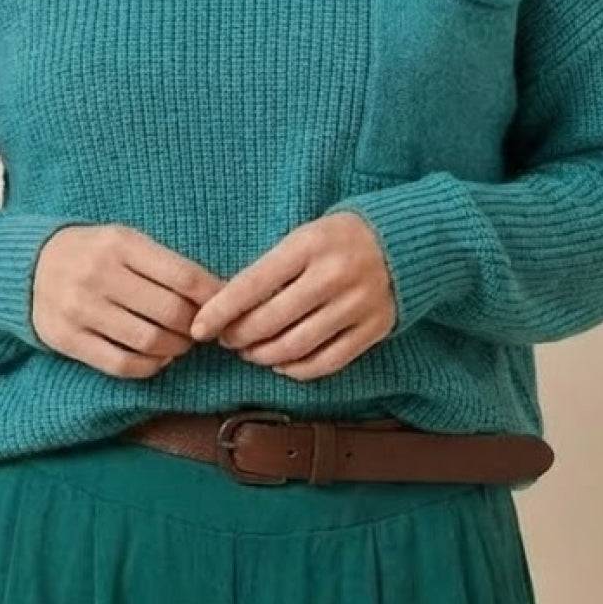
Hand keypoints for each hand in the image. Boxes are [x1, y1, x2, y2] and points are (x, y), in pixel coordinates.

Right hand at [32, 224, 225, 377]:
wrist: (29, 266)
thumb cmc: (93, 253)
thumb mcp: (125, 241)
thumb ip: (164, 264)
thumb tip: (215, 295)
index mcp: (120, 243)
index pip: (183, 275)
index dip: (212, 296)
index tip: (224, 306)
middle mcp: (99, 274)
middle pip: (170, 312)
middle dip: (195, 326)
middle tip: (199, 328)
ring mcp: (81, 308)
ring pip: (148, 341)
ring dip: (175, 348)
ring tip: (179, 343)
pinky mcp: (67, 339)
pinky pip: (121, 364)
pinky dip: (148, 366)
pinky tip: (156, 358)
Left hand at [187, 212, 397, 379]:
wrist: (404, 240)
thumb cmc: (339, 237)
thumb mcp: (304, 235)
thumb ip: (272, 267)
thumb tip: (228, 306)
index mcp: (309, 244)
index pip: (253, 283)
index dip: (221, 310)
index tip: (198, 327)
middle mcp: (333, 275)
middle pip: (271, 320)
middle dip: (238, 336)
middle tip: (225, 339)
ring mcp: (356, 305)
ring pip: (295, 346)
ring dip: (263, 355)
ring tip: (250, 351)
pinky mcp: (373, 329)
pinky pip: (327, 362)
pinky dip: (297, 369)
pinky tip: (282, 363)